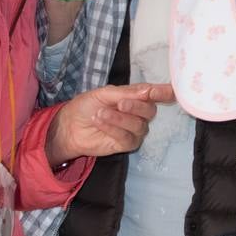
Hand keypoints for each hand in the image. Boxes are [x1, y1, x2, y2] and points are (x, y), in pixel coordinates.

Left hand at [46, 82, 174, 165]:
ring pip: (138, 125)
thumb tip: (148, 91)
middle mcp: (139, 113)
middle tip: (120, 103)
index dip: (163, 92)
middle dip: (136, 106)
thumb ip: (126, 93)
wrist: (70, 125)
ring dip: (119, 118)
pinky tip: (100, 121)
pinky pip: (127, 137)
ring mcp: (134, 130)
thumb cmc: (87, 105)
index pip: (155, 94)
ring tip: (100, 113)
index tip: (164, 91)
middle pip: (150, 111)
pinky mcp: (127, 144)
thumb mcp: (104, 93)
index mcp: (136, 97)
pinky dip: (113, 128)